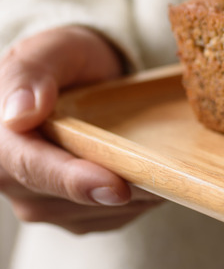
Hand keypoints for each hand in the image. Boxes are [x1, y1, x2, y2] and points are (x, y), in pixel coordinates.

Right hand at [0, 26, 162, 233]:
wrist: (84, 80)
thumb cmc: (66, 62)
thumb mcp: (52, 51)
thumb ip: (32, 74)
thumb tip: (20, 113)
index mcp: (1, 140)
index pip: (29, 167)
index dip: (71, 180)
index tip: (114, 185)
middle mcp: (12, 178)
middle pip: (64, 198)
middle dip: (116, 191)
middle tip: (163, 177)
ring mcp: (41, 201)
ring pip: (93, 213)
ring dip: (133, 195)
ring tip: (162, 164)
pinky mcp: (73, 214)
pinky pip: (110, 217)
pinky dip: (139, 199)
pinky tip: (152, 173)